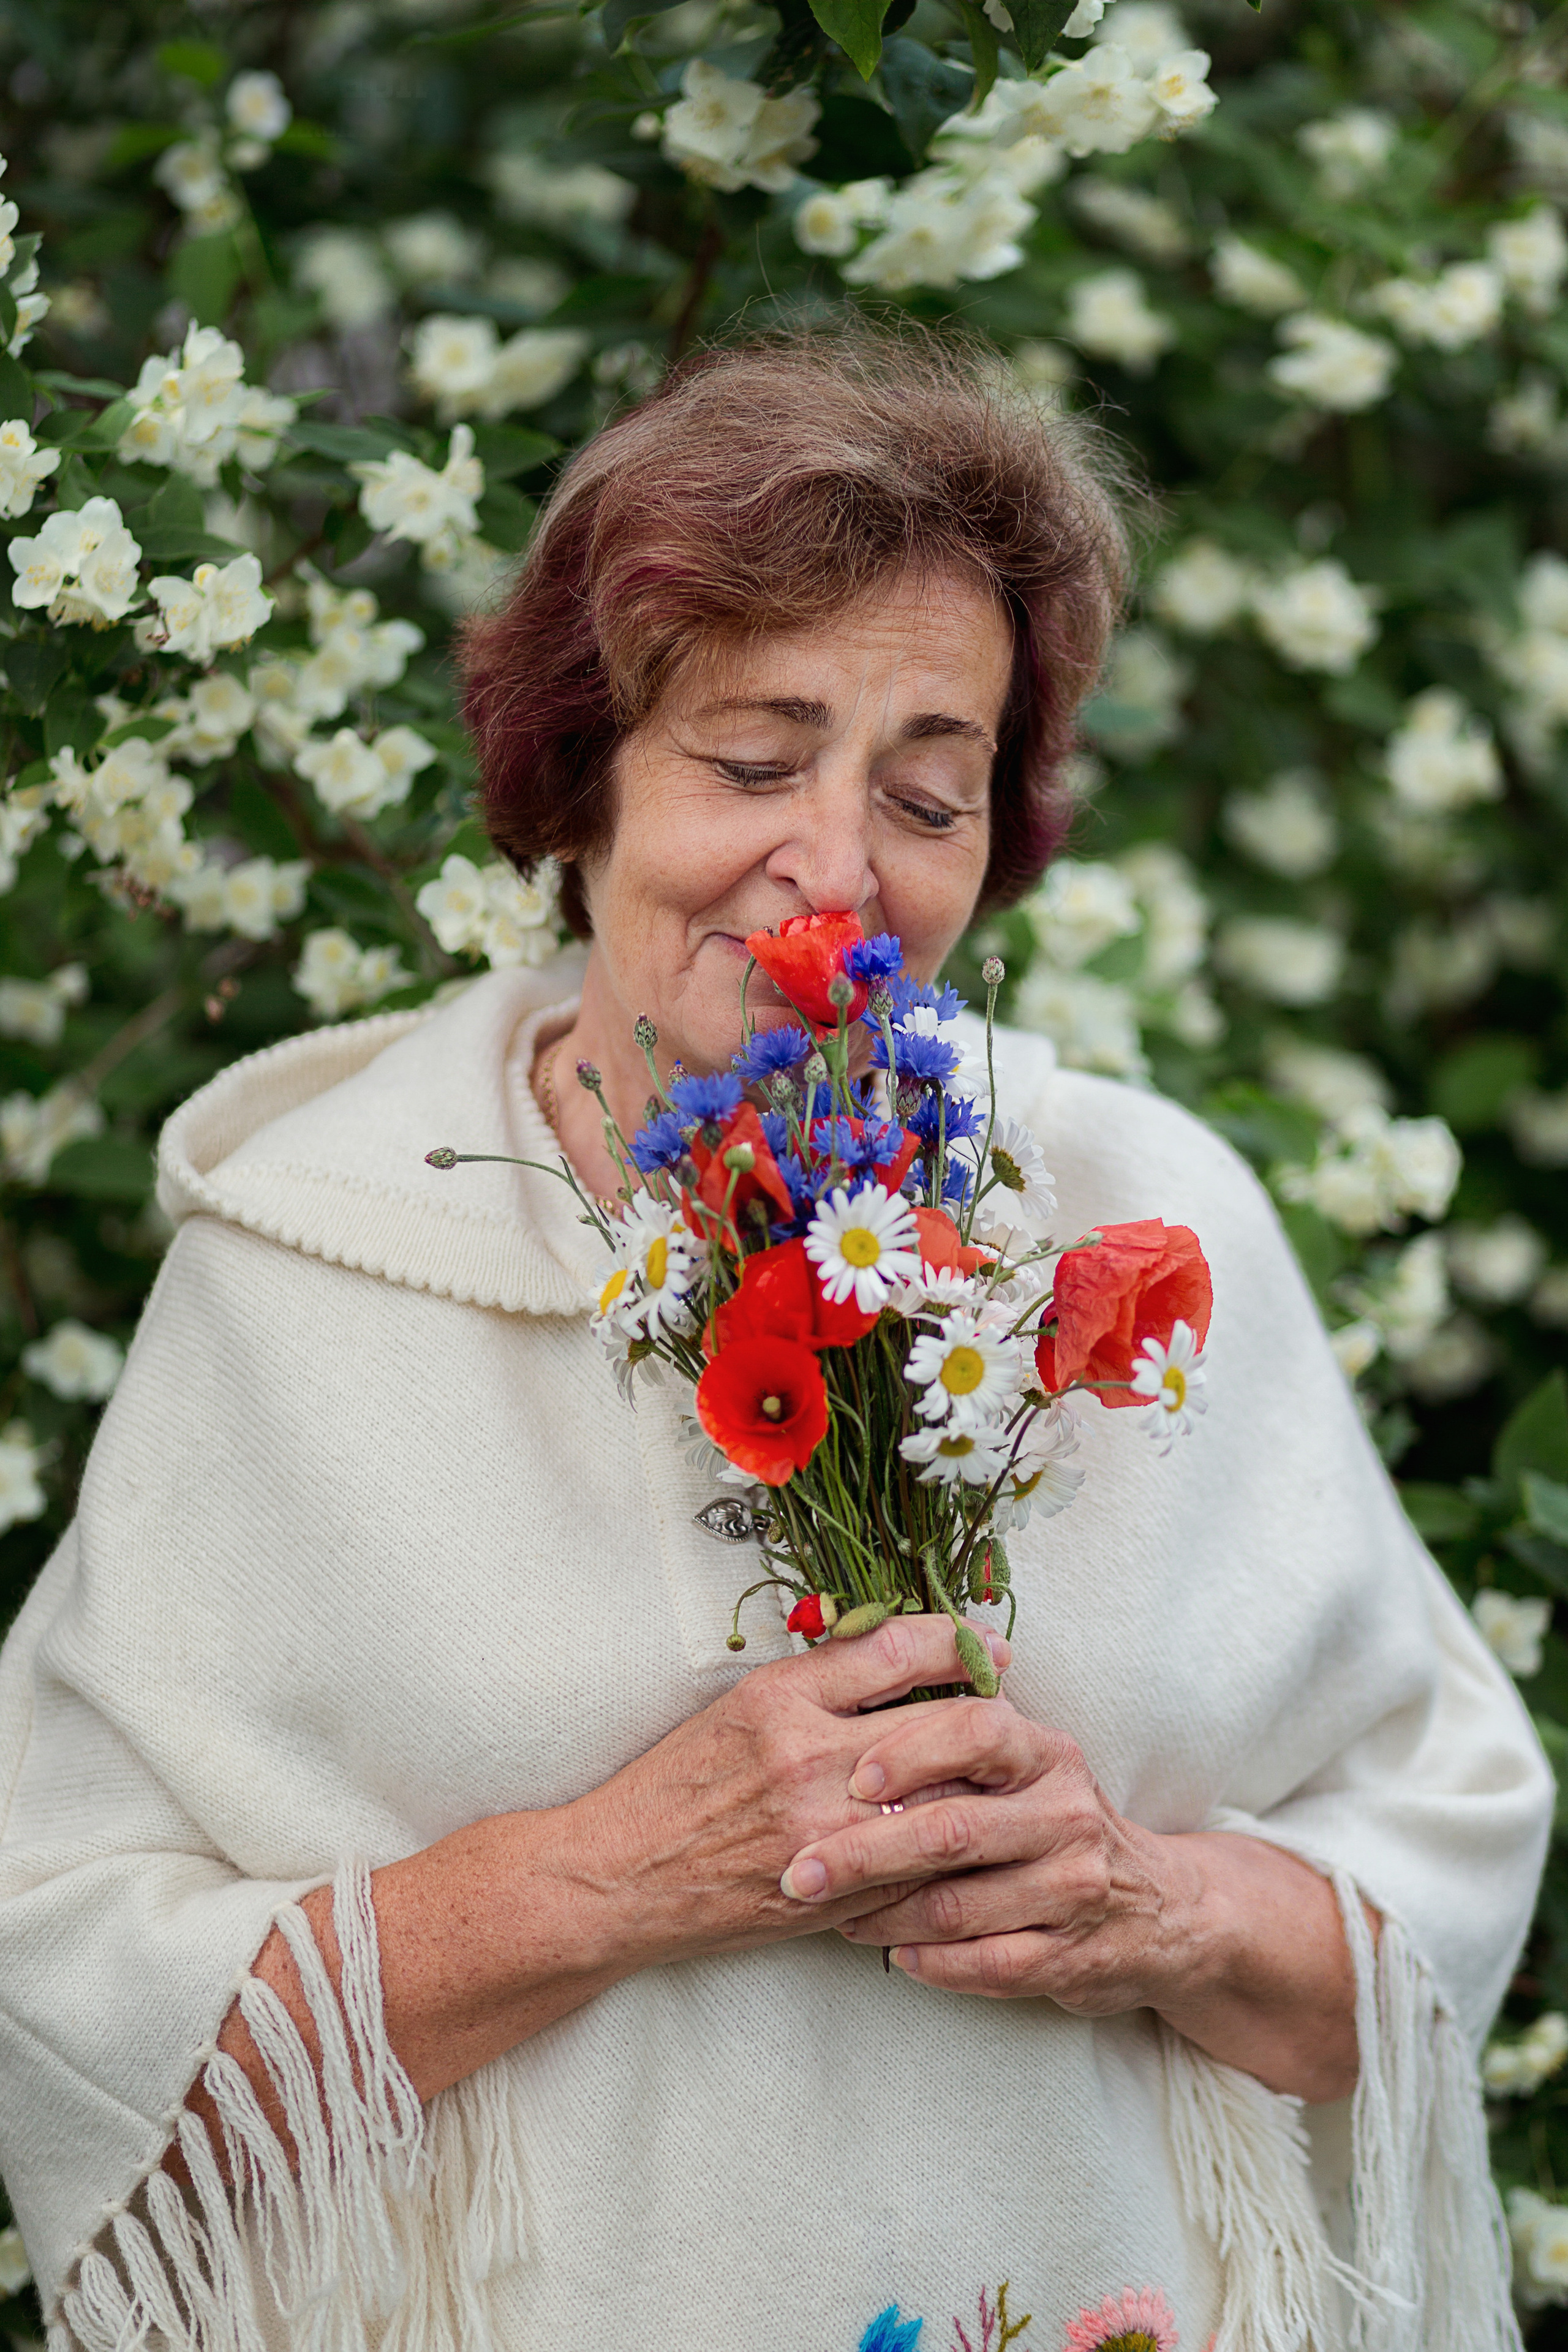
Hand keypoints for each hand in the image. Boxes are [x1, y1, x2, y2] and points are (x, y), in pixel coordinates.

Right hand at [555, 1612, 1010, 1978]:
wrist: (622, 1877)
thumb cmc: (677, 1785)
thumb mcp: (739, 1707)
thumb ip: (821, 1683)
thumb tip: (909, 1658)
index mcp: (779, 1699)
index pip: (897, 1649)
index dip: (958, 1641)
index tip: (988, 1645)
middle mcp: (805, 1759)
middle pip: (940, 1723)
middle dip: (991, 1715)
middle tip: (1012, 1710)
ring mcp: (823, 1832)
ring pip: (944, 1798)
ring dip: (983, 1788)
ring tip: (1001, 1777)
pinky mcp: (833, 1895)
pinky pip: (920, 1868)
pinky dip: (949, 1852)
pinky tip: (963, 1841)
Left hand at [778, 1695, 1364, 2101]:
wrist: (1159, 1911)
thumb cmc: (1051, 1824)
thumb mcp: (1023, 1766)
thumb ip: (955, 1736)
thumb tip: (850, 1703)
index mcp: (1045, 1753)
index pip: (977, 1729)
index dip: (911, 1750)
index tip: (853, 1777)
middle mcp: (1066, 1813)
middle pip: (952, 1829)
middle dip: (863, 1853)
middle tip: (799, 1871)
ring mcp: (1074, 1889)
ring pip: (959, 1907)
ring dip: (883, 1916)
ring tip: (831, 1915)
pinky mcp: (1073, 1956)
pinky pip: (987, 1965)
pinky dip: (932, 1963)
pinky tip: (894, 1956)